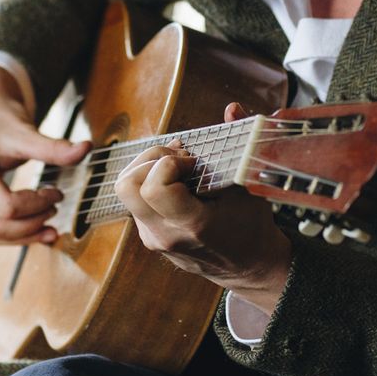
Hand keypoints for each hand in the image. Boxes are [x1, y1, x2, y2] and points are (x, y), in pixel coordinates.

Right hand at [0, 64, 89, 245]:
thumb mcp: (25, 133)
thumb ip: (54, 148)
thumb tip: (85, 149)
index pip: (6, 207)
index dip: (37, 204)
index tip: (56, 192)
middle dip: (31, 224)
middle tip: (55, 209)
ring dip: (24, 235)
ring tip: (51, 225)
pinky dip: (14, 233)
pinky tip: (36, 227)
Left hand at [114, 102, 291, 317]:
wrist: (247, 268)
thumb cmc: (251, 226)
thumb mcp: (250, 186)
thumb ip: (239, 144)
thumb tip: (232, 108)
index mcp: (192, 225)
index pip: (154, 189)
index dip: (169, 163)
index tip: (193, 161)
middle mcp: (165, 234)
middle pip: (126, 186)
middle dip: (149, 159)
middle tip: (178, 158)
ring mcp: (152, 237)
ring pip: (125, 191)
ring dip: (146, 168)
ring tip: (176, 165)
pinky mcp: (148, 235)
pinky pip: (134, 199)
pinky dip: (150, 181)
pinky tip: (175, 179)